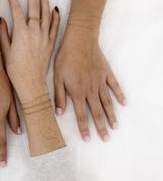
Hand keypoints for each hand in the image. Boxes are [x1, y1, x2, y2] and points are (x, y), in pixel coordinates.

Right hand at [0, 0, 59, 98]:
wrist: (31, 83)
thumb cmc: (15, 69)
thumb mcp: (5, 51)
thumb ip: (3, 34)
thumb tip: (1, 19)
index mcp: (21, 33)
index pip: (17, 12)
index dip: (14, 1)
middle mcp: (34, 33)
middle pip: (33, 10)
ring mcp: (44, 38)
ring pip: (46, 16)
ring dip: (44, 3)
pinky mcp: (51, 44)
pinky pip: (55, 27)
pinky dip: (55, 17)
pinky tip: (55, 9)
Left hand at [54, 20, 125, 141]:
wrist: (79, 41)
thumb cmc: (65, 58)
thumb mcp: (57, 78)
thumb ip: (58, 96)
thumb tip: (59, 113)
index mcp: (77, 93)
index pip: (81, 115)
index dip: (84, 128)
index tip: (88, 139)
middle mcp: (90, 90)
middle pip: (97, 112)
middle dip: (101, 127)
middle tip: (106, 139)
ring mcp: (100, 82)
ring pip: (107, 102)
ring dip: (111, 116)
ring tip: (115, 127)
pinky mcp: (106, 73)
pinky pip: (115, 87)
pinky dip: (119, 95)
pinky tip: (123, 103)